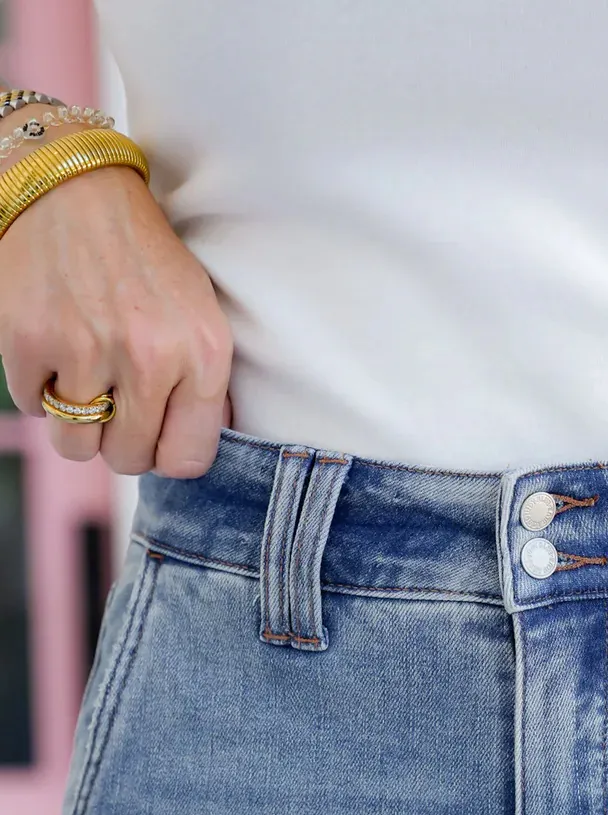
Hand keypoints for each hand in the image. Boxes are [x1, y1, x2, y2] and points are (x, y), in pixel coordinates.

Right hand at [0, 161, 232, 476]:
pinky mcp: (30, 342)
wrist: (72, 185)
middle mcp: (150, 358)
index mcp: (203, 354)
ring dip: (75, 423)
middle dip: (119, 439)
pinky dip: (39, 385)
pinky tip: (53, 345)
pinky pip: (33, 407)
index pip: (188, 460)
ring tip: (83, 378)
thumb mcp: (199, 314)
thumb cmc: (143, 257)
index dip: (166, 453)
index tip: (155, 432)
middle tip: (114, 400)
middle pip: (129, 459)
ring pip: (77, 446)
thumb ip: (203, 386)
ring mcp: (87, 352)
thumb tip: (189, 452)